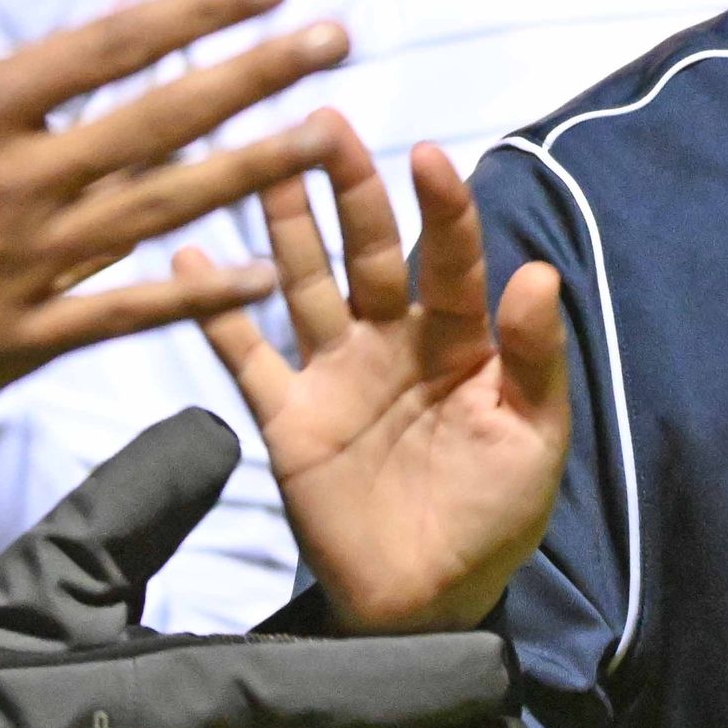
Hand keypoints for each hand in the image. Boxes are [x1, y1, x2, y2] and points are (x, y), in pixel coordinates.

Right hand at [0, 0, 355, 399]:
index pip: (112, 45)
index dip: (198, 11)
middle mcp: (18, 178)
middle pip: (166, 116)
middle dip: (259, 72)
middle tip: (342, 38)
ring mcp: (26, 260)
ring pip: (166, 207)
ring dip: (258, 170)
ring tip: (335, 138)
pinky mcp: (20, 335)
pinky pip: (125, 313)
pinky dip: (195, 297)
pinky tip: (263, 277)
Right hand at [177, 120, 568, 636]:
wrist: (428, 604)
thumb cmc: (495, 516)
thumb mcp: (533, 439)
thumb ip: (533, 359)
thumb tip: (539, 272)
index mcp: (460, 340)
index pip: (451, 259)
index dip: (442, 208)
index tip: (428, 154)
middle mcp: (393, 340)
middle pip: (371, 252)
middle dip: (351, 190)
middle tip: (325, 123)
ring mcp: (336, 373)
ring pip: (307, 283)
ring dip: (286, 226)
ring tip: (260, 160)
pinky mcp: (288, 416)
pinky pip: (248, 356)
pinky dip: (217, 310)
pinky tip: (188, 257)